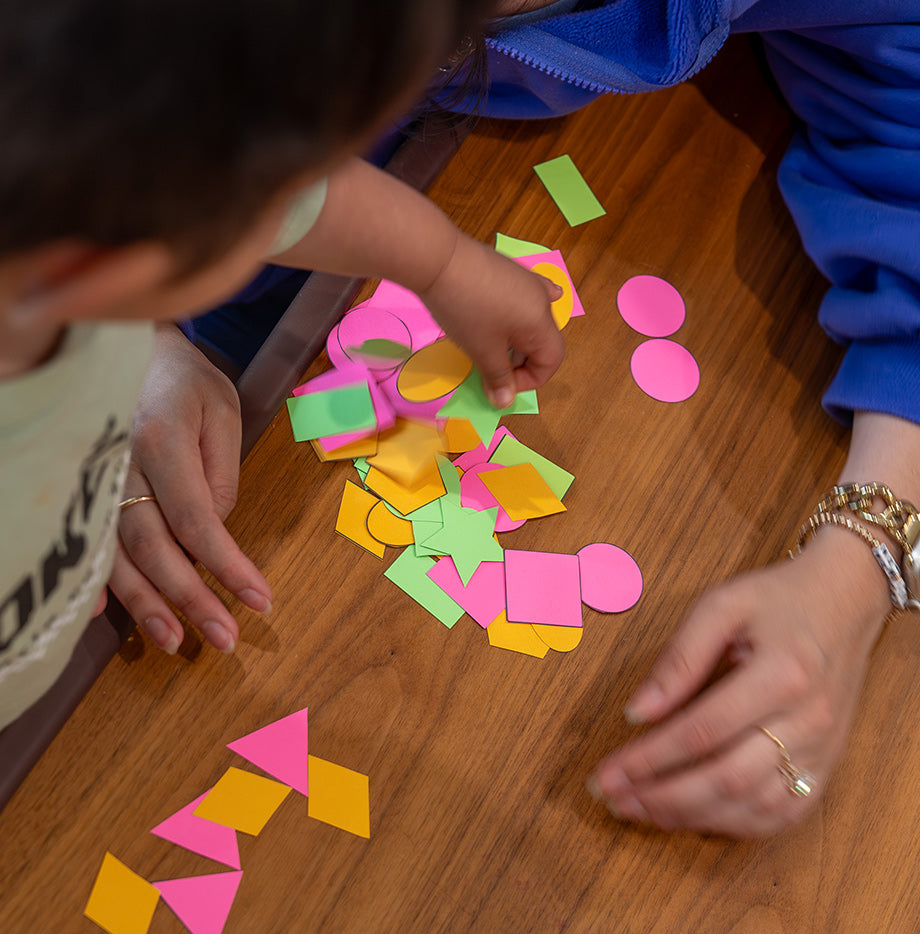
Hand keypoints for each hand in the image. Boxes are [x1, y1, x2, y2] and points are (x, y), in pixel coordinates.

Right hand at [108, 323, 271, 653]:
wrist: (124, 349)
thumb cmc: (183, 379)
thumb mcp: (222, 411)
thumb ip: (221, 473)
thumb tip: (215, 533)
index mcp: (159, 440)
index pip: (196, 520)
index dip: (227, 566)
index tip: (258, 599)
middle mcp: (116, 464)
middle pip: (153, 546)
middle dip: (189, 598)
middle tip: (224, 640)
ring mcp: (91, 478)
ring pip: (114, 552)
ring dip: (143, 602)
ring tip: (171, 641)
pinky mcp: (81, 488)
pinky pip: (84, 540)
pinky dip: (94, 579)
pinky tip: (103, 613)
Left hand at [270, 159, 565, 407]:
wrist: (439, 258)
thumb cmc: (465, 310)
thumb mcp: (481, 349)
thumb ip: (497, 377)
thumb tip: (505, 401)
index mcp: (541, 322)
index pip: (552, 360)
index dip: (531, 380)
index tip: (501, 386)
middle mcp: (541, 299)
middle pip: (544, 340)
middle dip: (522, 362)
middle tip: (492, 371)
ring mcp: (526, 280)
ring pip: (532, 319)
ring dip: (517, 340)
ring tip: (490, 346)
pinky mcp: (508, 269)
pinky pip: (524, 296)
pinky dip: (520, 311)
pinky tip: (517, 310)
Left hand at [589, 527, 890, 836]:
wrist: (845, 600)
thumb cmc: (777, 599)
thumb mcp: (722, 606)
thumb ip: (679, 657)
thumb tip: (637, 711)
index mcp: (782, 673)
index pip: (703, 731)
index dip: (650, 757)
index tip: (608, 770)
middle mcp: (809, 719)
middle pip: (729, 778)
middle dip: (663, 796)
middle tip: (614, 798)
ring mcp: (824, 748)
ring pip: (756, 806)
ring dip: (693, 817)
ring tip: (641, 810)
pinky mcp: (829, 763)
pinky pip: (785, 812)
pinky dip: (737, 825)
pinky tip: (694, 817)